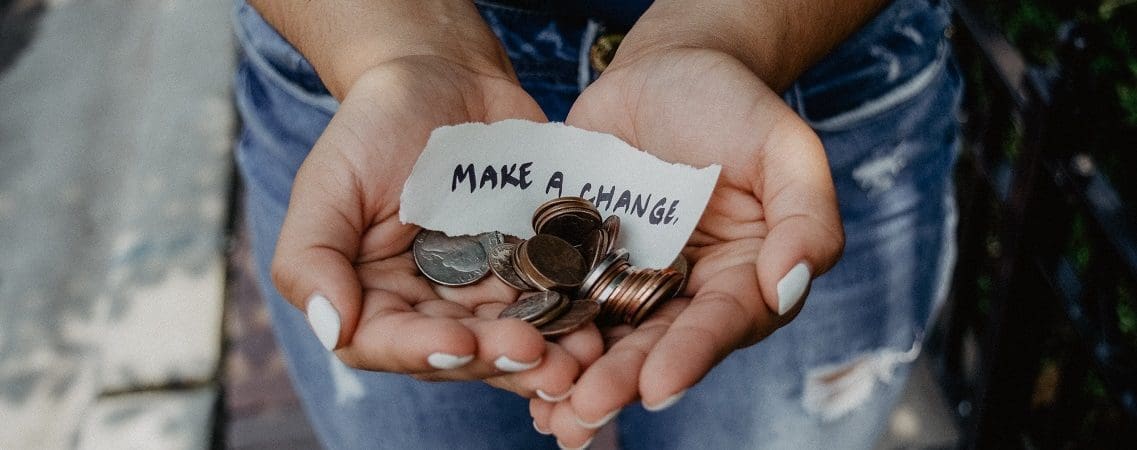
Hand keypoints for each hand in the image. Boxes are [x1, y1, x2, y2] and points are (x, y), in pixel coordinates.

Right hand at [270, 56, 601, 397]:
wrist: (444, 77)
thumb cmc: (374, 126)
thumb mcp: (328, 182)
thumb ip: (310, 258)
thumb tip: (332, 328)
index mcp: (372, 297)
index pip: (387, 343)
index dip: (423, 352)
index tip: (461, 344)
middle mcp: (429, 307)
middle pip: (461, 352)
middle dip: (499, 359)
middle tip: (540, 357)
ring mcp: (485, 292)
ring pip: (513, 339)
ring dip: (548, 357)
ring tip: (579, 359)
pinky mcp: (532, 269)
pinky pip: (555, 303)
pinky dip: (576, 318)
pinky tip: (600, 327)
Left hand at [529, 48, 844, 445]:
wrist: (667, 69)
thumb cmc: (735, 105)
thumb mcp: (785, 148)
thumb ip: (805, 217)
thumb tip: (788, 286)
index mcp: (743, 278)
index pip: (720, 323)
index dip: (691, 355)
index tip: (658, 386)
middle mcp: (685, 293)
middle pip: (655, 345)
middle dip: (621, 380)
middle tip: (585, 409)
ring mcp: (628, 279)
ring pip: (603, 337)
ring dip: (575, 377)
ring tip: (548, 412)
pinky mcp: (579, 260)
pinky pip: (558, 299)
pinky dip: (538, 331)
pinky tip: (511, 362)